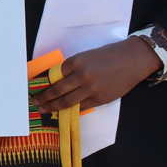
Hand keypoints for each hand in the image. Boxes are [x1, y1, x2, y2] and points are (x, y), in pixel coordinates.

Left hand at [33, 38, 160, 113]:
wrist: (133, 59)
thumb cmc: (109, 55)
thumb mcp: (87, 56)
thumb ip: (73, 67)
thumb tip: (58, 79)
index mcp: (76, 61)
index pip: (53, 74)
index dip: (42, 83)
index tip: (33, 87)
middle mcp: (82, 75)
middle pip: (57, 90)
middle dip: (44, 97)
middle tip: (34, 101)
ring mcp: (92, 89)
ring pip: (67, 101)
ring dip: (53, 106)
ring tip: (44, 109)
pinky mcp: (101, 99)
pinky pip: (81, 107)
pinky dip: (71, 109)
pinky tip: (63, 111)